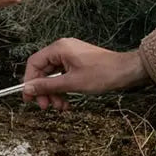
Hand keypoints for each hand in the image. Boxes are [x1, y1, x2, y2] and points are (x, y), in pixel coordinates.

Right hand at [22, 38, 151, 109]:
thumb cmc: (103, 73)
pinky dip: (63, 90)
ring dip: (54, 93)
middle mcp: (63, 49)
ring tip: (60, 107)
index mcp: (59, 48)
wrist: (127, 72)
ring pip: (53, 76)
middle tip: (45, 106)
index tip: (29, 97)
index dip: (29, 81)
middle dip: (44, 90)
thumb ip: (47, 86)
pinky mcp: (78, 63)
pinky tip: (66, 103)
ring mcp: (71, 56)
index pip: (34, 63)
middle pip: (43, 71)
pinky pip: (63, 76)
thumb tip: (28, 89)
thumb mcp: (71, 83)